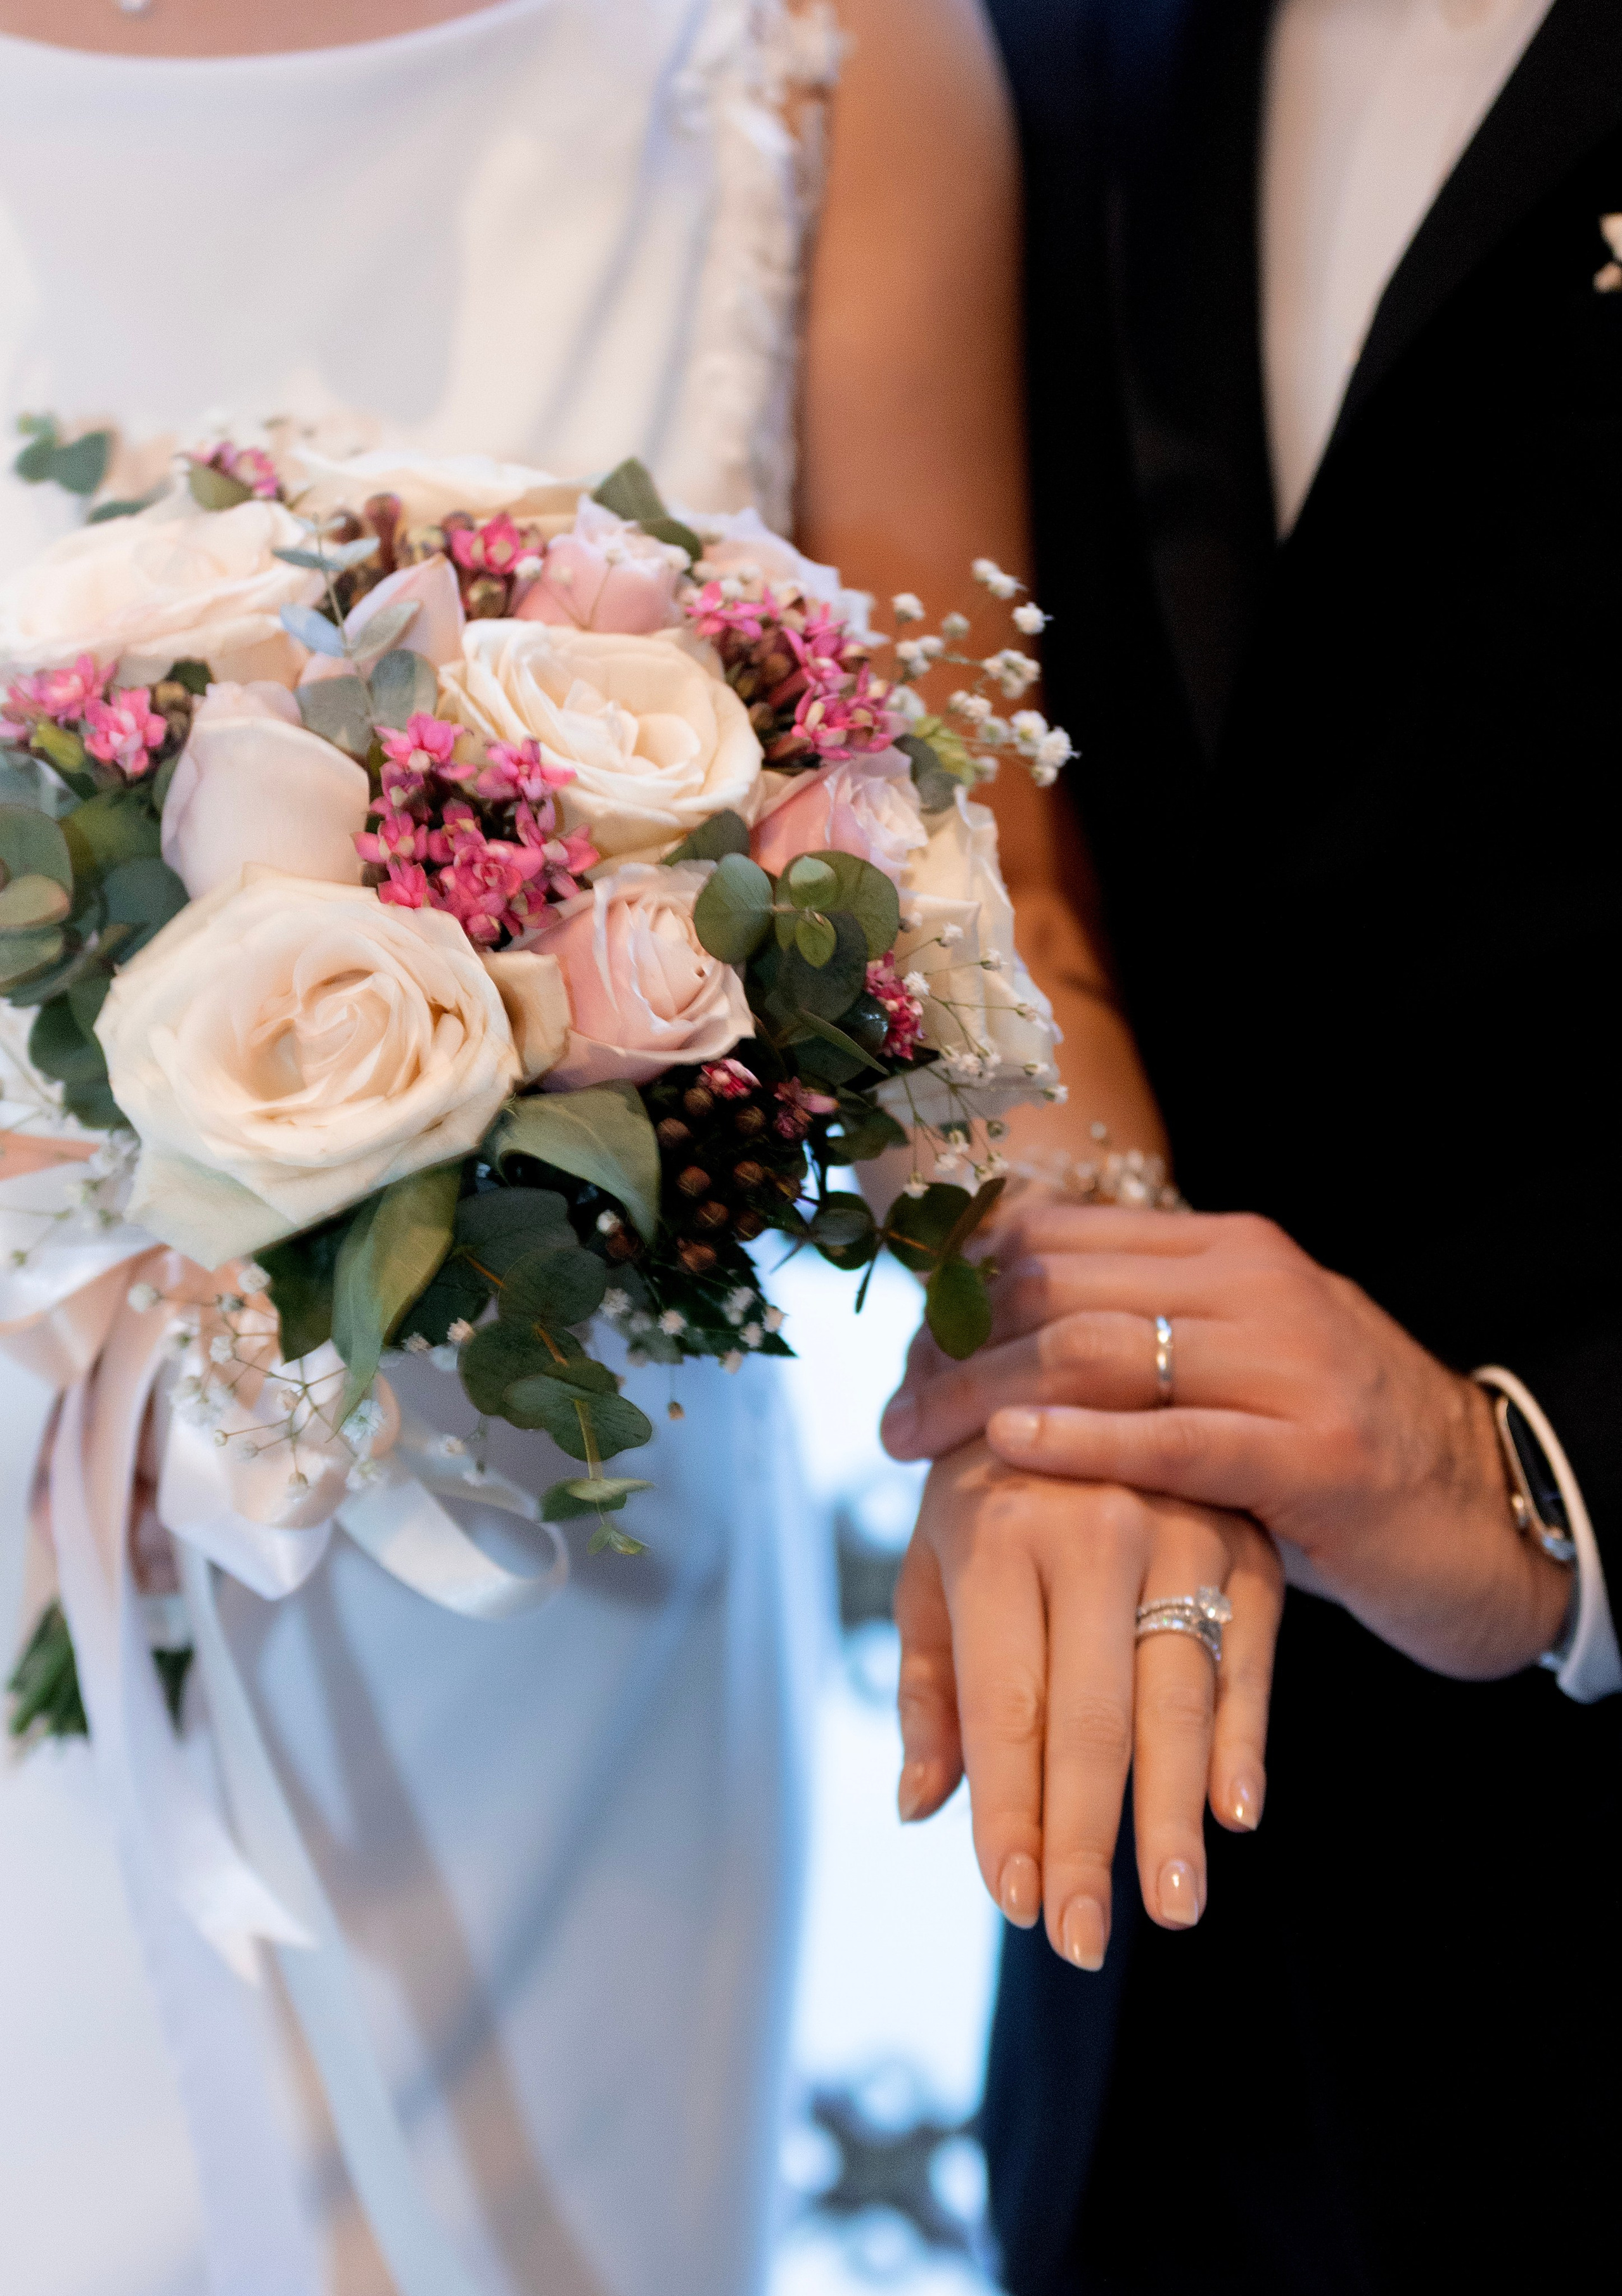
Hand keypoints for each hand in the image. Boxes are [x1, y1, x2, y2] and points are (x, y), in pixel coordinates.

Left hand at [883, 1205, 1572, 1677]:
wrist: (1481, 1513)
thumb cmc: (1329, 1445)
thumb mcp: (1236, 1361)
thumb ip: (1144, 1329)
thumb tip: (1000, 1330)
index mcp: (1226, 1248)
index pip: (1054, 1236)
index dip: (958, 1290)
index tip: (907, 1352)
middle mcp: (1253, 1283)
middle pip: (1055, 1285)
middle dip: (951, 1347)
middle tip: (892, 1412)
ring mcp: (1289, 1363)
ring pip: (1095, 1348)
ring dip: (980, 1395)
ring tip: (909, 1440)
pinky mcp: (1313, 1456)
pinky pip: (1173, 1435)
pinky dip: (1082, 1439)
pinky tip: (1008, 1448)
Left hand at [895, 1442, 1282, 1962]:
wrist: (1078, 1363)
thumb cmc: (986, 1485)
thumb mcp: (933, 1562)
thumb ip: (930, 1687)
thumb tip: (920, 1808)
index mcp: (996, 1534)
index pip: (1004, 1707)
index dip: (1010, 1813)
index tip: (1015, 1904)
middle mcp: (1090, 1528)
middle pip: (1090, 1717)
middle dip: (1087, 1841)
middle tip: (1085, 1941)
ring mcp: (1180, 1528)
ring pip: (1177, 1696)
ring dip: (1173, 1813)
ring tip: (1172, 1908)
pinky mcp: (1246, 1537)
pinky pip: (1252, 1653)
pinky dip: (1245, 1737)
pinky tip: (1237, 1813)